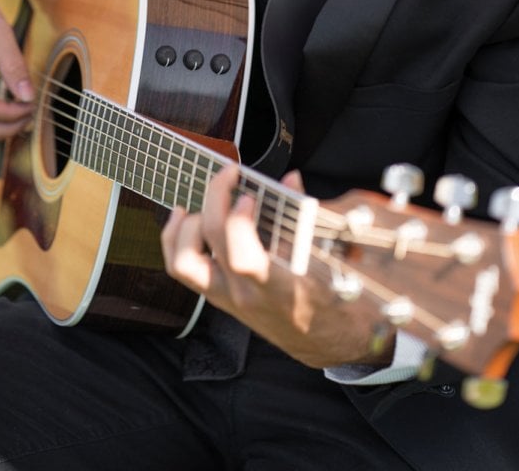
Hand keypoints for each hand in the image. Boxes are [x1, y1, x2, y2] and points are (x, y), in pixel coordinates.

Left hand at [161, 164, 394, 368]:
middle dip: (215, 198)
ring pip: (183, 262)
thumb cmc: (342, 300)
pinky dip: (175, 239)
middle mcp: (248, 295)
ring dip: (186, 223)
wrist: (333, 343)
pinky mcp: (220, 297)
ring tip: (204, 200)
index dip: (238, 221)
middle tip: (230, 175)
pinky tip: (185, 216)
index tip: (250, 195)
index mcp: (281, 288)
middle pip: (210, 243)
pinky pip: (182, 270)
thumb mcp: (336, 257)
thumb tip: (289, 180)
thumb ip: (308, 216)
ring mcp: (229, 298)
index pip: (242, 259)